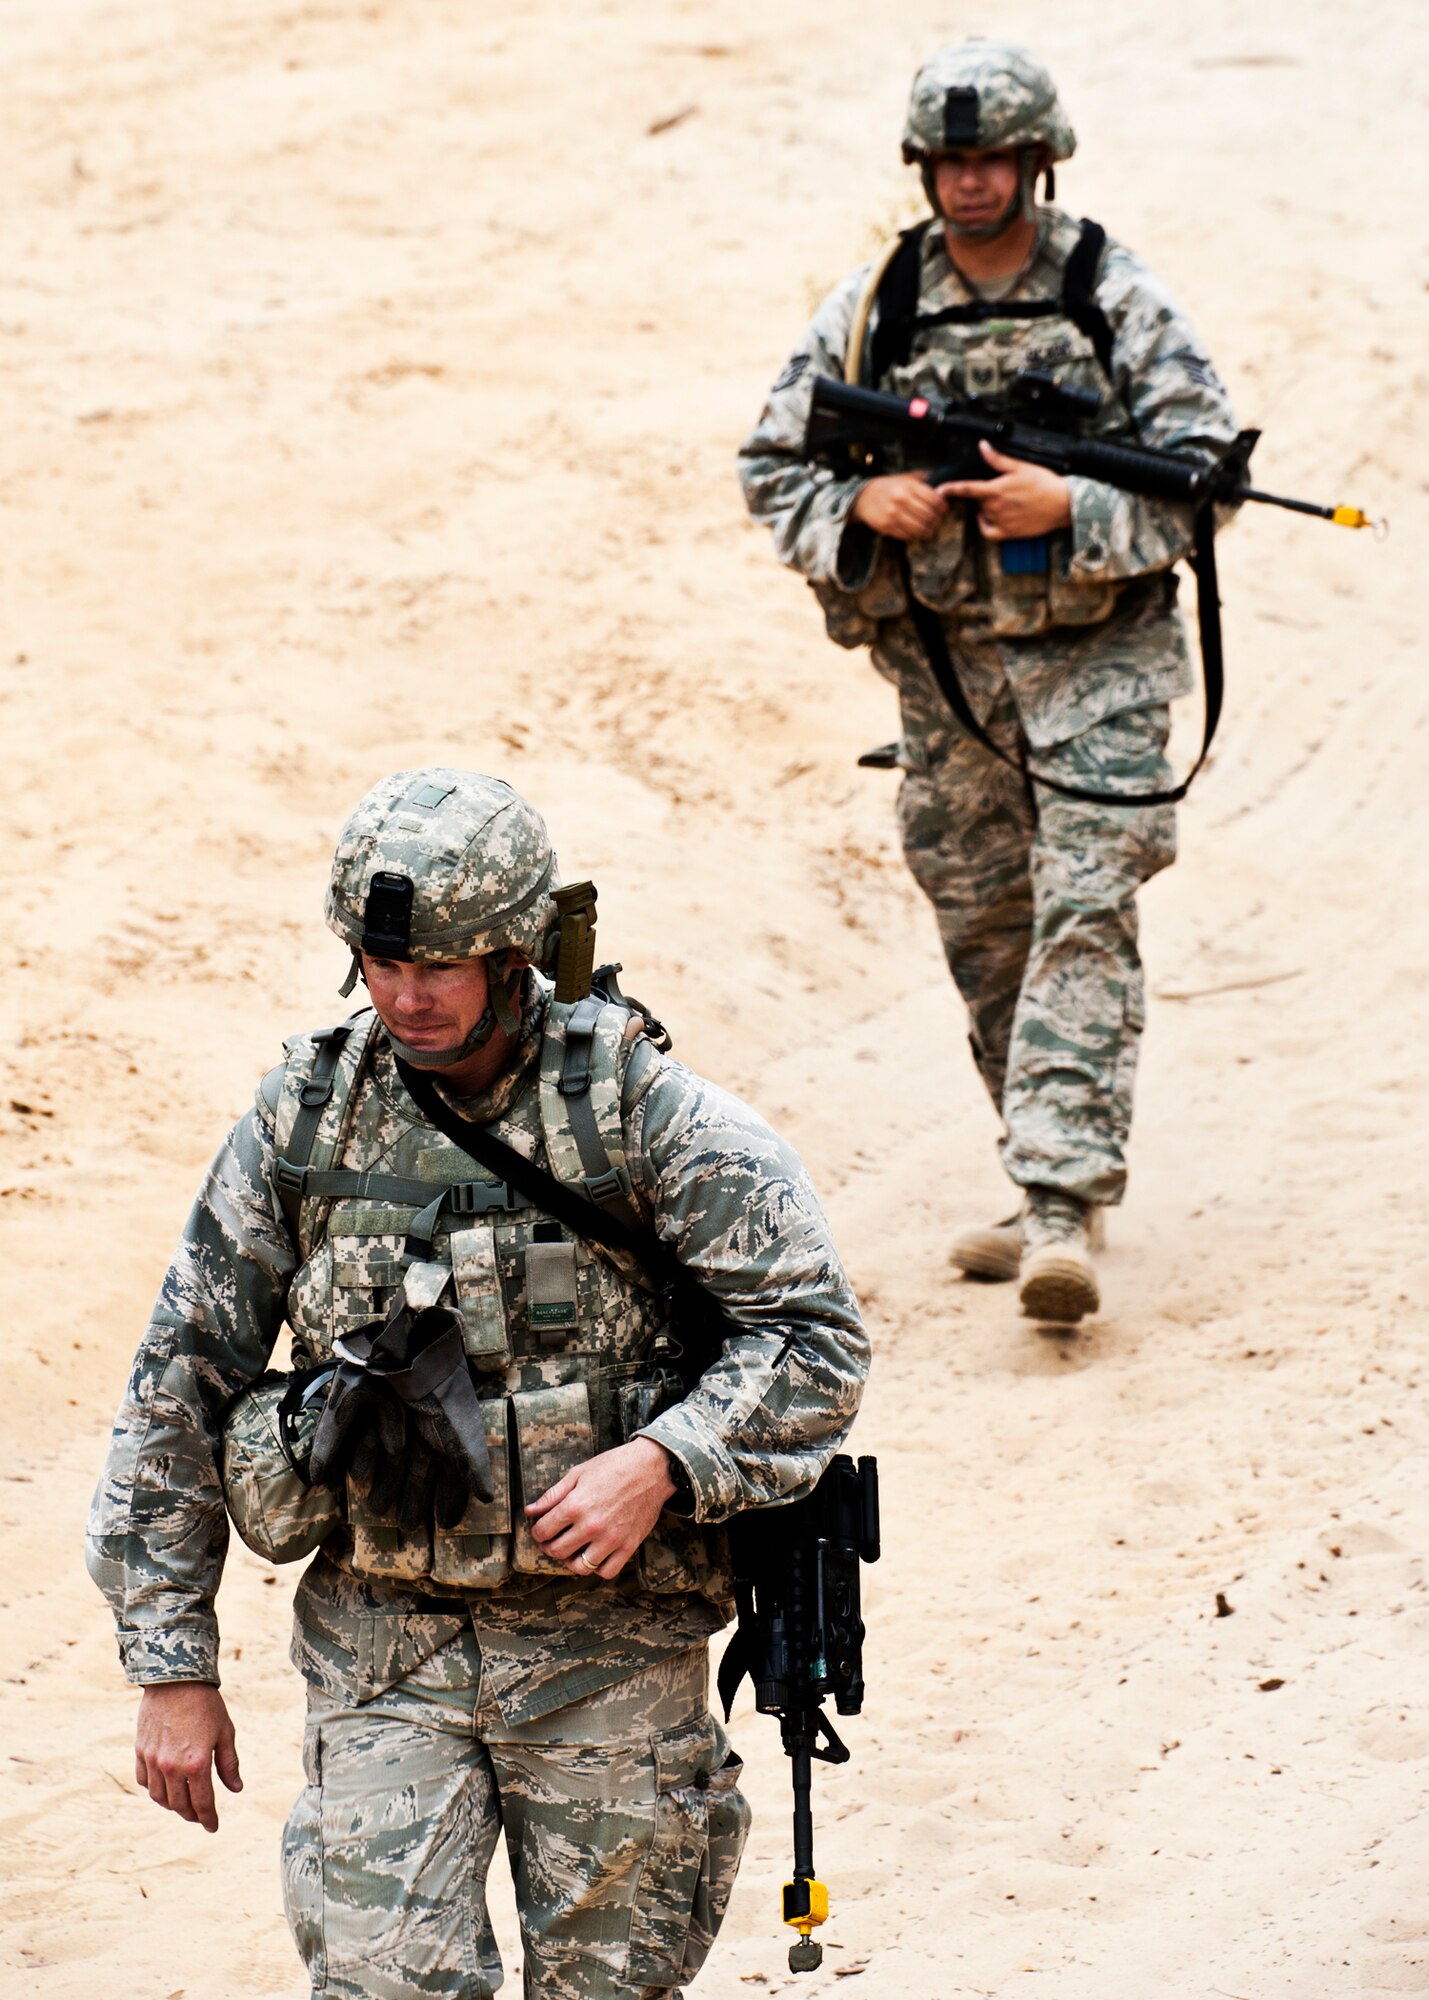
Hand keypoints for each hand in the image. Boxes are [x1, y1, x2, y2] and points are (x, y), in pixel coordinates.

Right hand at [135, 1682, 241, 1833]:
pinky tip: (164, 1787)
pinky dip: (154, 1789)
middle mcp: (171, 1767)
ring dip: (172, 1805)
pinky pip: (144, 1781)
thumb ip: (229, 1764)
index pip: (202, 1803)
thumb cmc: (206, 1704)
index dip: (208, 1818)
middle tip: (200, 1816)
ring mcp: (153, 1760)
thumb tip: (236, 1788)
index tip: (213, 1827)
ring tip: (183, 1804)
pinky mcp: (141, 1751)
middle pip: (179, 1805)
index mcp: (196, 1764)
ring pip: (159, 1797)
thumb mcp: (225, 1732)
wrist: (176, 1679)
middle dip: (191, 1815)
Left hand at [526, 1437, 677, 1580]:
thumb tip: (530, 1511)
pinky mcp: (628, 1546)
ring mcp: (611, 1539)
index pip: (543, 1531)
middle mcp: (591, 1526)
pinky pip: (606, 1571)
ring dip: (571, 1560)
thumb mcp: (578, 1473)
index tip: (542, 1529)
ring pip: (580, 1567)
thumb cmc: (613, 1466)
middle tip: (553, 1540)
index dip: (537, 1531)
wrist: (651, 1468)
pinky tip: (595, 1553)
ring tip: (573, 1549)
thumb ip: (552, 1495)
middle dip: (549, 1547)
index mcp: (575, 1506)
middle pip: (557, 1552)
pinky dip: (597, 1567)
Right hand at [850, 472, 948, 541]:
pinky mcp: (887, 527)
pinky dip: (916, 535)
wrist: (864, 497)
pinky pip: (908, 536)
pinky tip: (917, 531)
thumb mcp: (906, 477)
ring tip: (930, 529)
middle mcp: (901, 500)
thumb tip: (945, 487)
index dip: (943, 507)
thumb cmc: (889, 487)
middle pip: (929, 516)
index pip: (935, 500)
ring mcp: (893, 515)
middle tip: (938, 521)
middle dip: (938, 521)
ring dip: (929, 531)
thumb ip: (925, 480)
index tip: (944, 509)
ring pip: (920, 529)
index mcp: (908, 486)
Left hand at [939, 442, 1072, 540]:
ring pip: (983, 515)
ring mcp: (1001, 522)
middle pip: (978, 501)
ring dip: (988, 508)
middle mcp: (995, 508)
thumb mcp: (1020, 467)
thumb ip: (998, 459)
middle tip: (1003, 488)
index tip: (938, 490)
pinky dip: (985, 525)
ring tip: (1008, 500)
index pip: (966, 489)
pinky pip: (988, 532)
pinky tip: (992, 518)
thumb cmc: (1043, 483)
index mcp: (996, 490)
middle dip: (984, 495)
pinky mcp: (1009, 533)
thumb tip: (982, 446)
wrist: (1062, 504)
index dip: (950, 489)